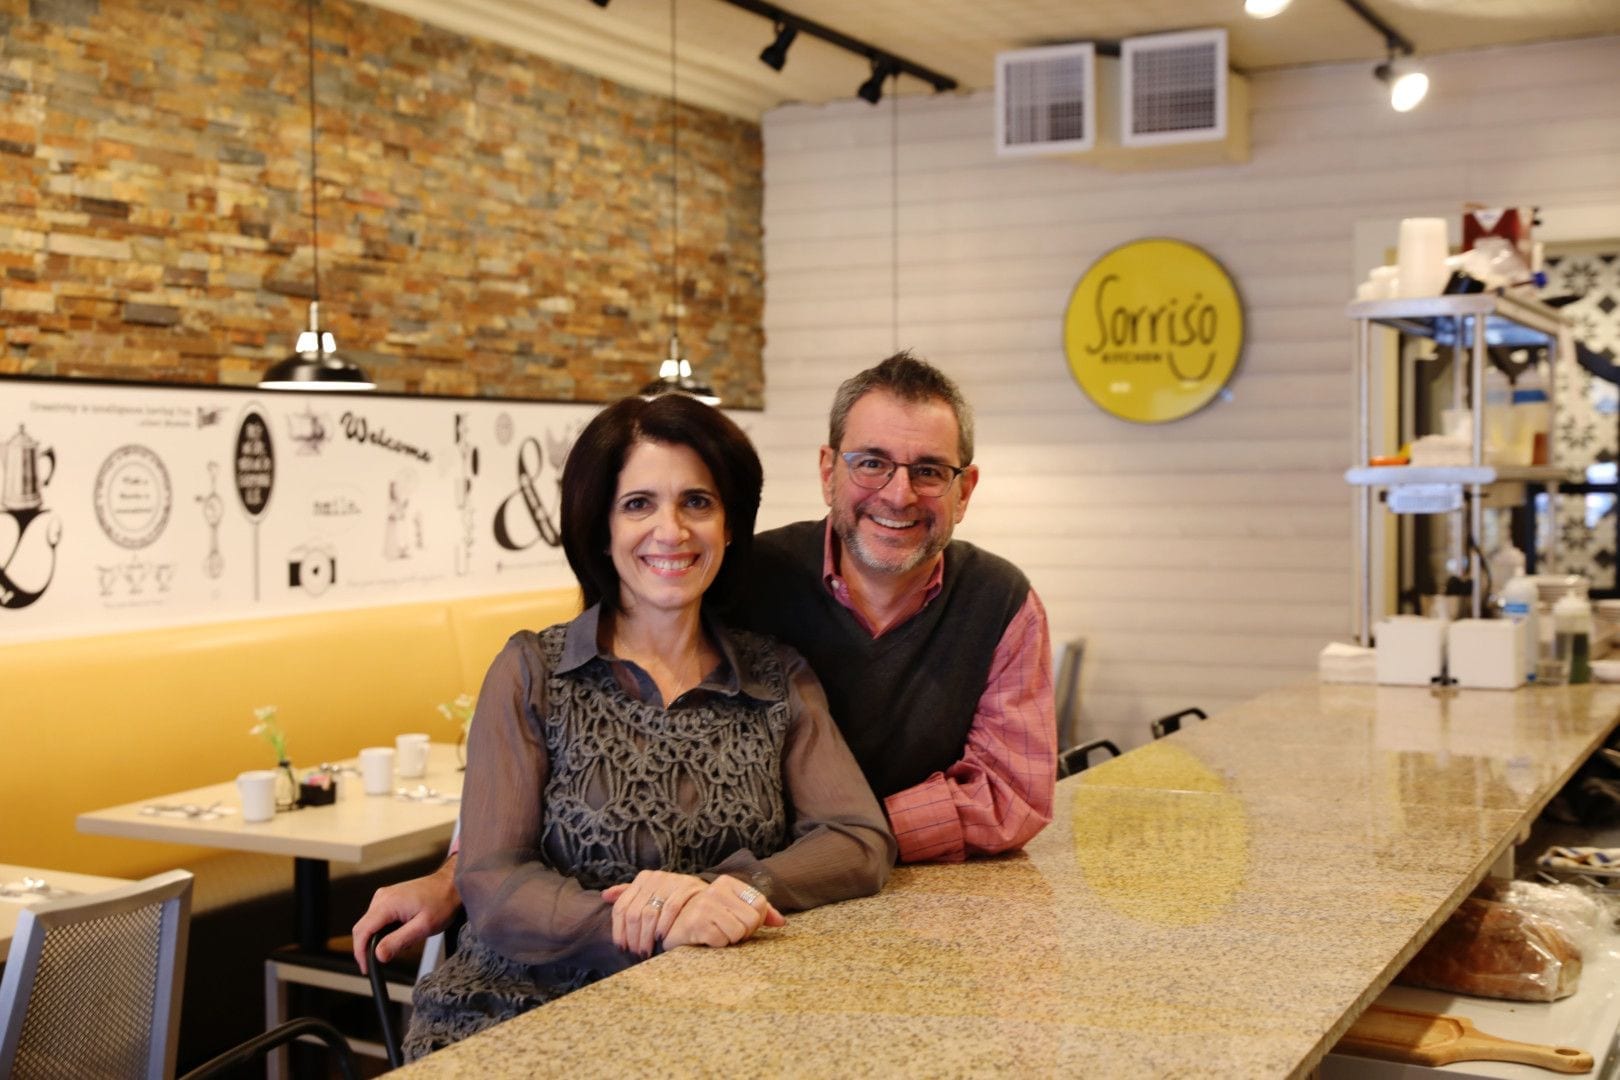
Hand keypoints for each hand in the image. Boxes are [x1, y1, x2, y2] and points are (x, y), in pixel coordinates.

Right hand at [351, 859, 460, 972]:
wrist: (451, 885)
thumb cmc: (442, 902)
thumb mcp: (423, 927)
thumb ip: (399, 941)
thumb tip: (378, 955)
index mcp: (388, 903)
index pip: (362, 931)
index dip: (360, 952)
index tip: (366, 967)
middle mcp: (382, 897)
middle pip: (362, 928)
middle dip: (366, 948)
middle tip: (376, 964)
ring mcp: (384, 896)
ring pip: (370, 924)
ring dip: (377, 939)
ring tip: (399, 945)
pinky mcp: (389, 898)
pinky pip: (378, 918)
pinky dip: (383, 930)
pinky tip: (400, 934)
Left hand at [601, 870, 705, 958]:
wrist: (706, 895)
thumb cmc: (672, 898)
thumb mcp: (650, 894)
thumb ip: (627, 895)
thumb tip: (604, 895)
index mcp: (642, 879)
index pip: (621, 907)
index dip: (619, 930)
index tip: (622, 947)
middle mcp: (654, 877)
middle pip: (634, 913)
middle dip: (633, 937)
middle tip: (636, 953)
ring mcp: (670, 881)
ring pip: (649, 913)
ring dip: (646, 936)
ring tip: (646, 951)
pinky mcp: (686, 886)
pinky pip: (669, 909)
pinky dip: (664, 926)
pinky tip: (662, 939)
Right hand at [661, 874, 784, 950]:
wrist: (671, 927)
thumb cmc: (707, 918)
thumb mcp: (733, 908)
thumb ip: (760, 912)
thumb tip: (781, 922)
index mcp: (727, 883)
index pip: (760, 903)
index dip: (755, 920)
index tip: (740, 921)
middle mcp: (716, 890)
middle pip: (753, 919)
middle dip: (744, 932)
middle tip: (727, 930)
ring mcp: (705, 906)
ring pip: (740, 932)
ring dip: (730, 939)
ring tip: (716, 933)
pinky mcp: (696, 923)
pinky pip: (723, 941)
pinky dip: (717, 945)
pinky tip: (706, 938)